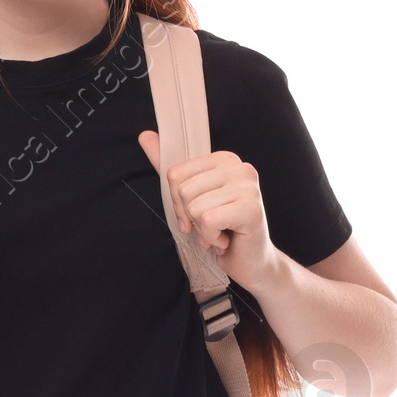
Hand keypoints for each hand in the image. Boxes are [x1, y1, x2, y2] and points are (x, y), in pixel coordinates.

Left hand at [138, 131, 274, 289]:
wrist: (249, 262)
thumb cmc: (220, 229)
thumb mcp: (191, 198)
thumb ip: (170, 169)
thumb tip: (144, 135)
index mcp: (225, 159)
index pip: (175, 174)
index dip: (177, 203)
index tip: (196, 214)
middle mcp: (240, 167)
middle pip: (184, 191)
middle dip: (190, 217)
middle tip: (210, 226)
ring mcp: (249, 187)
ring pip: (195, 207)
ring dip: (202, 229)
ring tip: (219, 232)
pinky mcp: (252, 209)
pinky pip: (208, 220)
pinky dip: (211, 238)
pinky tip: (225, 239)